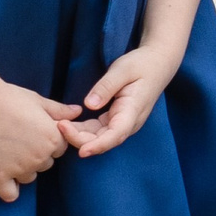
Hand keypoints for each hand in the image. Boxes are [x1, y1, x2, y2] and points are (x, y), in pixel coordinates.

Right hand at [0, 80, 79, 202]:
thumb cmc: (9, 98)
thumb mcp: (38, 101)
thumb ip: (59, 110)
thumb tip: (78, 112)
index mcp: (53, 139)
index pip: (59, 149)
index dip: (48, 140)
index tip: (33, 131)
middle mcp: (40, 157)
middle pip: (46, 164)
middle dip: (36, 154)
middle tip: (18, 138)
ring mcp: (20, 168)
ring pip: (29, 177)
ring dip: (22, 169)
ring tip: (7, 150)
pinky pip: (10, 194)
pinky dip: (9, 189)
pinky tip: (4, 178)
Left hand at [59, 44, 175, 159]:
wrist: (157, 64)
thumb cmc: (142, 64)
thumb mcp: (123, 69)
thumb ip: (106, 86)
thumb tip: (88, 105)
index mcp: (133, 111)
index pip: (116, 135)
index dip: (98, 145)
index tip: (81, 151)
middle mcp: (129, 122)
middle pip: (104, 140)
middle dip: (80, 139)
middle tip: (59, 125)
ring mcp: (122, 122)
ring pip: (99, 137)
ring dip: (79, 135)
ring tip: (59, 124)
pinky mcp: (116, 119)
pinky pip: (98, 130)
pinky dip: (83, 129)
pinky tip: (67, 123)